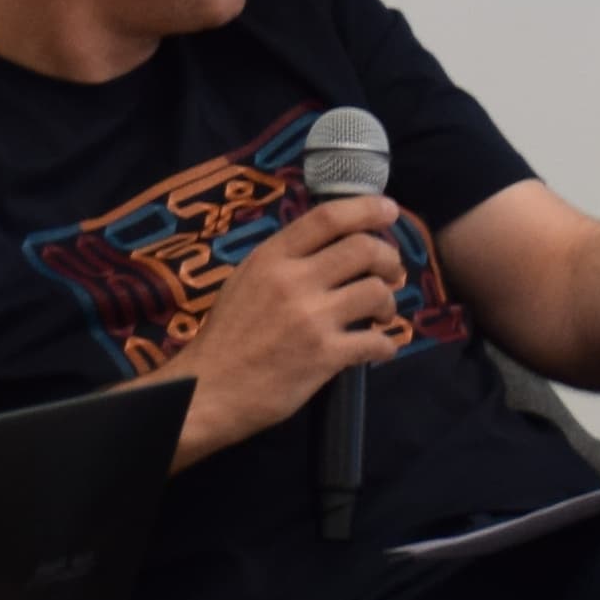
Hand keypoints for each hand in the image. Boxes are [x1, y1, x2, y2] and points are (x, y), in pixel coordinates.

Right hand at [169, 194, 412, 455]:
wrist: (208, 390)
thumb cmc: (227, 336)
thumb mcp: (246, 280)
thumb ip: (284, 260)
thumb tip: (329, 244)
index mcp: (271, 257)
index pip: (327, 217)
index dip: (366, 209)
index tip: (389, 211)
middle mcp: (293, 281)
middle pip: (364, 249)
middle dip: (389, 259)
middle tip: (391, 273)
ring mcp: (311, 319)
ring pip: (376, 292)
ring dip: (388, 303)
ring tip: (381, 315)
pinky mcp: (324, 356)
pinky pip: (375, 341)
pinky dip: (386, 344)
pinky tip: (380, 349)